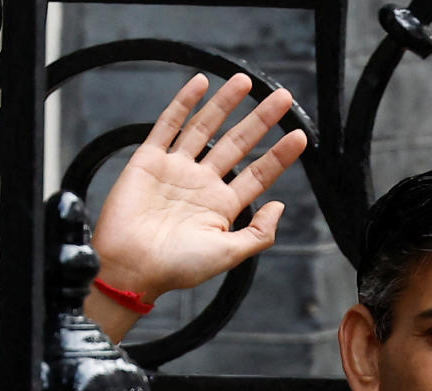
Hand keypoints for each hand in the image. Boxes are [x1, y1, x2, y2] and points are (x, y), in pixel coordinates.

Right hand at [88, 73, 306, 339]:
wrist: (130, 268)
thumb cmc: (177, 267)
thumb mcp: (228, 255)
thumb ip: (258, 233)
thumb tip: (280, 206)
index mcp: (223, 206)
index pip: (259, 174)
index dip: (280, 155)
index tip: (300, 135)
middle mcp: (203, 184)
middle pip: (238, 144)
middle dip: (261, 120)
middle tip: (283, 96)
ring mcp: (176, 169)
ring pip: (206, 128)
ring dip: (226, 103)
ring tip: (246, 80)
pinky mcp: (148, 161)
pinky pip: (168, 125)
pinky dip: (183, 103)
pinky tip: (200, 83)